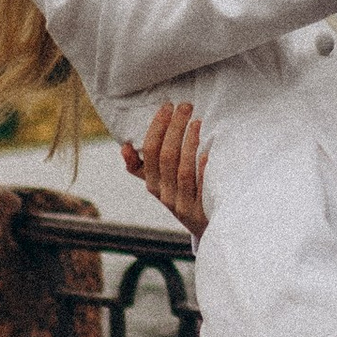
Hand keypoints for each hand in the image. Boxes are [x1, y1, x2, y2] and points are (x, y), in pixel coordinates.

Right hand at [123, 101, 208, 237]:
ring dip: (189, 143)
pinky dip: (205, 170)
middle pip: (167, 158)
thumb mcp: (162, 184)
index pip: (150, 153)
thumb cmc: (185, 198)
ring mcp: (185, 206)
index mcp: (153, 186)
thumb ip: (143, 167)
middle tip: (186, 106)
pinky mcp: (203, 213)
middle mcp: (166, 196)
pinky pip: (204, 189)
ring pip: (183, 172)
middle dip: (175, 128)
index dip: (158, 128)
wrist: (212, 230)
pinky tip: (210, 152)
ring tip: (197, 121)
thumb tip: (125, 146)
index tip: (167, 106)